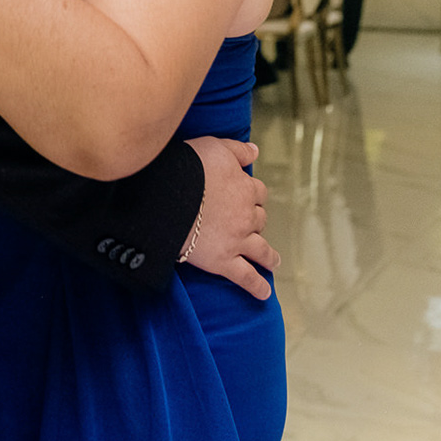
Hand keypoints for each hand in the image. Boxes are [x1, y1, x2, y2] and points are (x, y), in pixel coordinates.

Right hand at [181, 136, 277, 299]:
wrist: (167, 196)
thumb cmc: (187, 168)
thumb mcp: (214, 147)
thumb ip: (237, 150)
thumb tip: (255, 151)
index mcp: (245, 188)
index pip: (258, 192)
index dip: (253, 194)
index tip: (248, 197)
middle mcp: (246, 215)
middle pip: (259, 220)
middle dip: (256, 222)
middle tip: (250, 226)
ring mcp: (237, 240)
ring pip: (261, 250)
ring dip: (269, 257)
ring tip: (273, 262)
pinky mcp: (223, 261)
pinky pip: (246, 276)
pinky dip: (256, 286)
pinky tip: (264, 293)